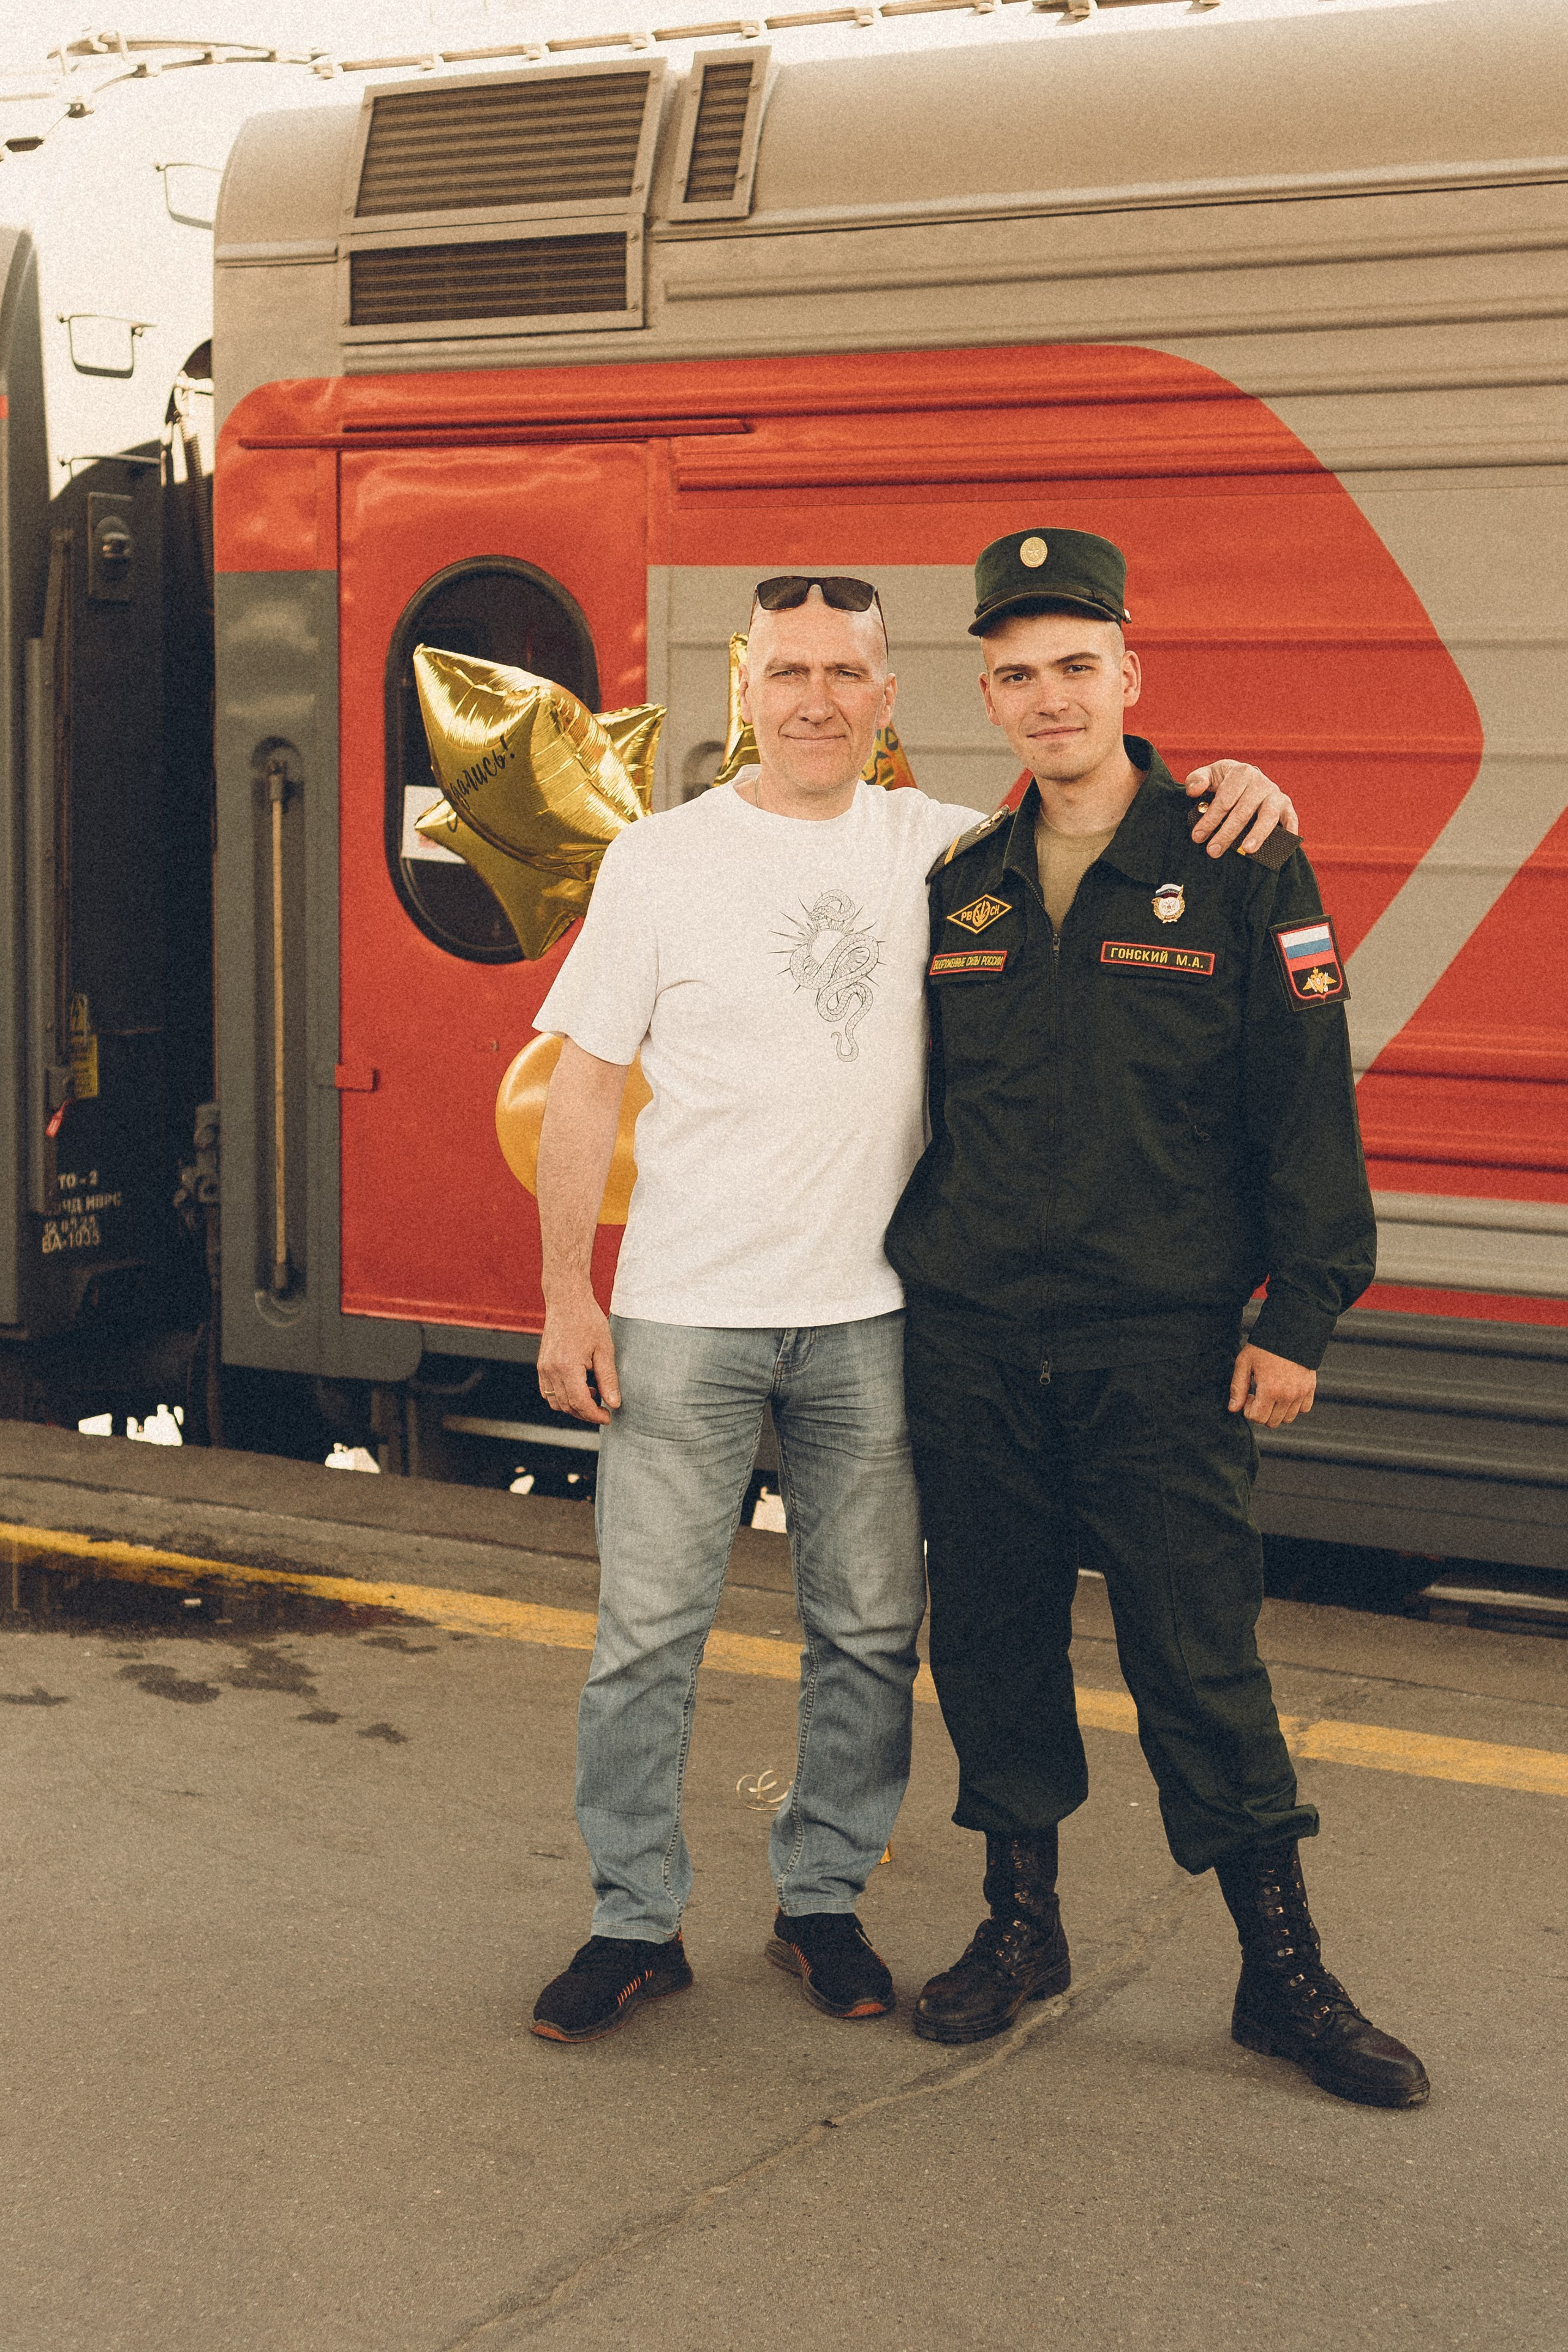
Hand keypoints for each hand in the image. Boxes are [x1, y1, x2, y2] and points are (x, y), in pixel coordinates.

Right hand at [537, 1289, 620, 1425]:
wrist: (567, 1300)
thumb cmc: (587, 1319)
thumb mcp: (605, 1349)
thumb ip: (608, 1379)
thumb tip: (614, 1403)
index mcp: (567, 1366)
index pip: (580, 1403)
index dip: (595, 1415)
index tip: (608, 1417)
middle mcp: (551, 1370)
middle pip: (567, 1406)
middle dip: (586, 1414)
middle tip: (604, 1411)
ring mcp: (543, 1368)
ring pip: (556, 1402)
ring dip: (574, 1407)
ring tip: (593, 1396)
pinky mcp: (541, 1365)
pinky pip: (548, 1392)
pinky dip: (562, 1397)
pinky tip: (579, 1388)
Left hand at [1186, 761, 1298, 858]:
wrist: (1247, 779)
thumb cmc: (1224, 782)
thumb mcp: (1209, 775)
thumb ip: (1197, 780)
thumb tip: (1193, 791)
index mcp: (1241, 773)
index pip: (1224, 800)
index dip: (1210, 819)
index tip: (1197, 837)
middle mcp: (1260, 782)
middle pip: (1243, 811)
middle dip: (1227, 833)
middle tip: (1213, 852)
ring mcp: (1275, 795)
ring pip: (1268, 816)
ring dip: (1258, 834)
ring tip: (1247, 850)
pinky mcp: (1287, 807)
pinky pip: (1290, 819)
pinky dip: (1289, 831)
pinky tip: (1283, 846)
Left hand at [1228, 1343, 1314, 1428]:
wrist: (1291, 1331)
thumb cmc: (1264, 1346)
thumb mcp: (1244, 1362)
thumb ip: (1237, 1387)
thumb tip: (1233, 1409)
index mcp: (1270, 1390)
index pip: (1257, 1418)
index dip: (1248, 1409)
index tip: (1249, 1394)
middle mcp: (1288, 1396)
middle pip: (1271, 1422)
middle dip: (1261, 1412)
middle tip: (1258, 1394)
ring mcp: (1301, 1393)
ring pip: (1288, 1419)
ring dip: (1277, 1411)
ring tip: (1271, 1393)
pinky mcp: (1310, 1388)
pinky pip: (1303, 1409)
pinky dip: (1294, 1406)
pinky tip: (1285, 1392)